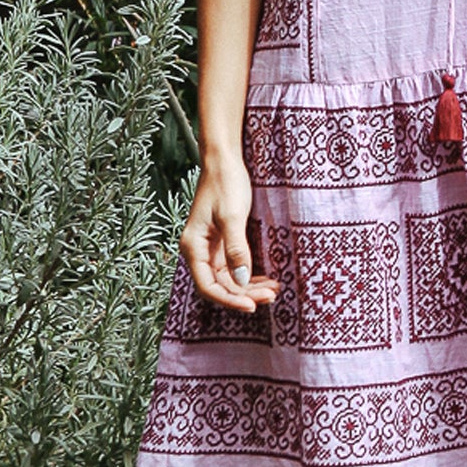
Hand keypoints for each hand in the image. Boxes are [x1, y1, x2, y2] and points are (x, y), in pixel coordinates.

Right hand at [181, 154, 279, 311]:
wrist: (224, 161)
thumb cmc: (225, 183)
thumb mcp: (232, 217)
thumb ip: (236, 249)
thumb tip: (241, 281)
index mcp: (193, 246)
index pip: (208, 286)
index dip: (230, 300)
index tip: (253, 305)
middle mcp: (198, 251)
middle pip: (220, 286)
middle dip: (245, 294)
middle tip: (271, 296)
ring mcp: (210, 248)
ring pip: (229, 279)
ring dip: (249, 287)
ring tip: (273, 289)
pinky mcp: (222, 243)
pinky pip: (234, 268)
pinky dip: (250, 276)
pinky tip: (267, 278)